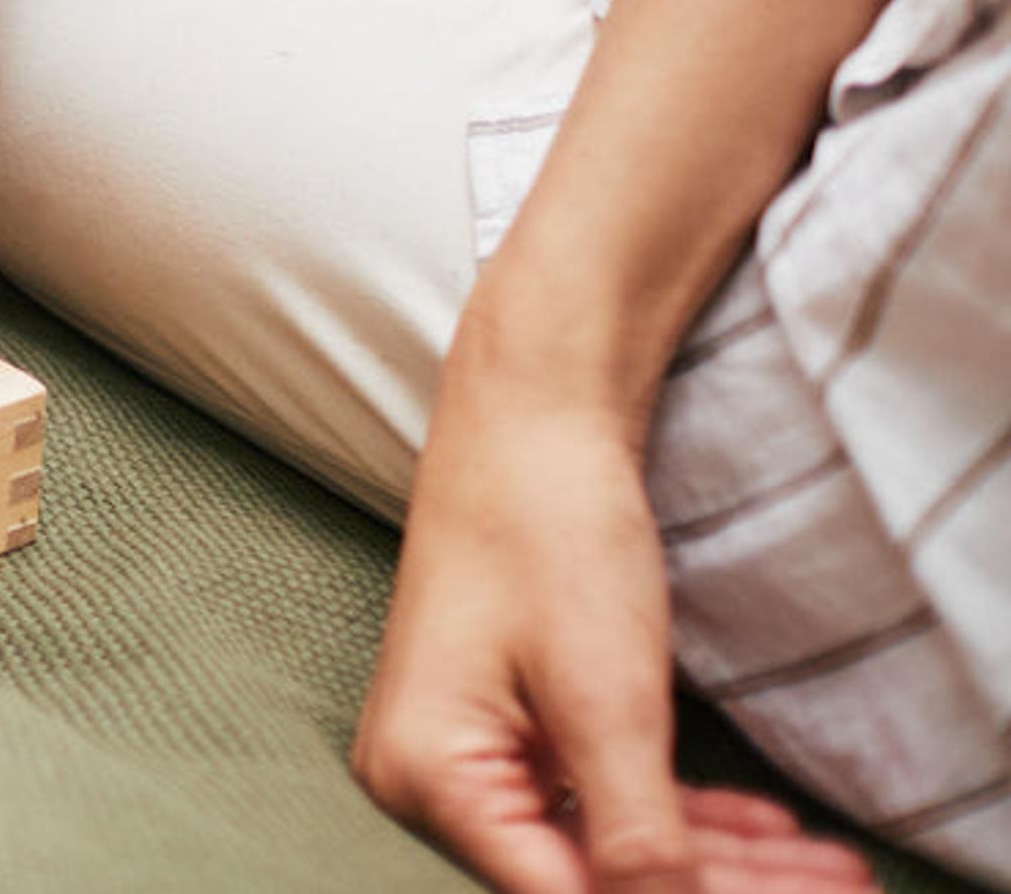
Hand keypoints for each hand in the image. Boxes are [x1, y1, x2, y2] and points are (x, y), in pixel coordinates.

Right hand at [353, 384, 870, 893]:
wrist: (531, 415)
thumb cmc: (547, 528)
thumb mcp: (606, 697)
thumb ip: (637, 836)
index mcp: (428, 776)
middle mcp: (428, 781)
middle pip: (589, 880)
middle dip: (721, 889)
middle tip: (835, 889)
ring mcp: (464, 754)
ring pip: (605, 847)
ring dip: (720, 864)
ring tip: (826, 867)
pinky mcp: (505, 730)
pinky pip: (595, 802)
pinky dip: (682, 819)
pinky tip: (766, 834)